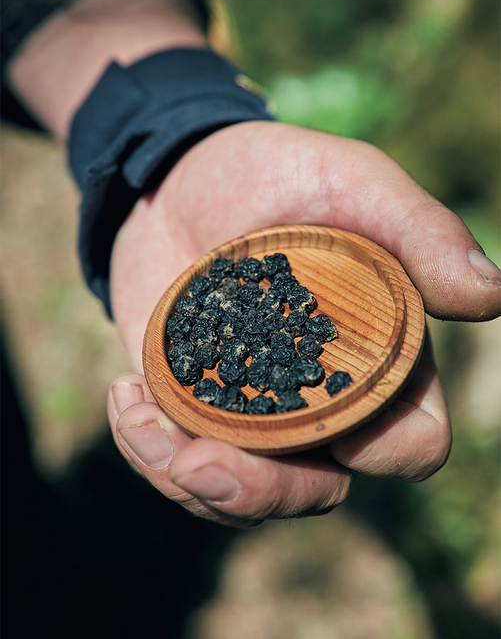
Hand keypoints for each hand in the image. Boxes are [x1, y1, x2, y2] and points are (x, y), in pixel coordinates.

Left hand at [108, 121, 500, 525]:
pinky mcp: (191, 402)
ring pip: (240, 492)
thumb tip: (493, 297)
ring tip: (141, 419)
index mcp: (378, 360)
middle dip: (262, 493)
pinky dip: (146, 447)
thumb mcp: (350, 180)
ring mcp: (251, 408)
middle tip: (199, 464)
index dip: (382, 447)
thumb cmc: (276, 173)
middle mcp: (320, 399)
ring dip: (187, 482)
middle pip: (316, 488)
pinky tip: (125, 393)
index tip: (325, 398)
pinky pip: (175, 459)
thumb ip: (419, 230)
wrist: (181, 174)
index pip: (408, 440)